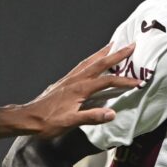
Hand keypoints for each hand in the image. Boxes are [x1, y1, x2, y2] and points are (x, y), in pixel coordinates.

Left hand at [0, 43, 140, 137]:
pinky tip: (92, 61)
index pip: (107, 81)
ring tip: (113, 45)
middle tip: (131, 45)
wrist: (28, 118)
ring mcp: (69, 79)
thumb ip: (92, 117)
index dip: (124, 81)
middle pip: (100, 63)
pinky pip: (82, 66)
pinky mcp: (64, 81)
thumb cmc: (48, 122)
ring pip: (89, 61)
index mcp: (80, 88)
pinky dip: (91, 60)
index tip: (138, 81)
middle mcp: (75, 79)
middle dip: (117, 54)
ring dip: (103, 52)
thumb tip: (112, 113)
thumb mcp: (71, 122)